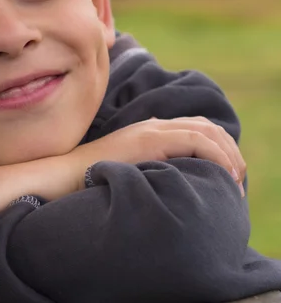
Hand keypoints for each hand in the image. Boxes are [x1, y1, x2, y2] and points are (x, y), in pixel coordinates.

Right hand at [71, 116, 245, 195]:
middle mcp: (153, 125)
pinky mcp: (148, 140)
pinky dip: (216, 155)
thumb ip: (150, 165)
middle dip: (229, 150)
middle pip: (206, 126)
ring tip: (234, 178)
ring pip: (206, 130)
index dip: (219, 146)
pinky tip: (221, 174)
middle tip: (237, 177)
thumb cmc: (95, 178)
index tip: (228, 174)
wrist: (68, 174)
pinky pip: (195, 140)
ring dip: (227, 153)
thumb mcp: (129, 169)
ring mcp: (150, 130)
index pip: (196, 127)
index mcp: (149, 130)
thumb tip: (172, 180)